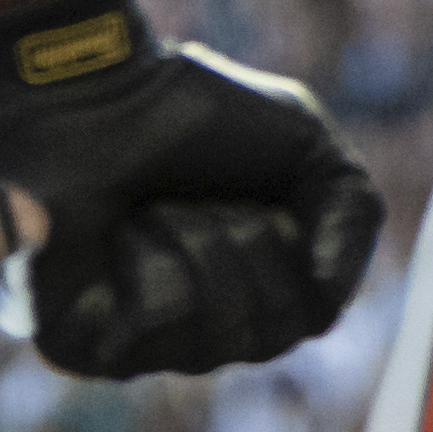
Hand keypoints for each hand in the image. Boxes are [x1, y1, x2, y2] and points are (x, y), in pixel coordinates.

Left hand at [0, 0, 382, 378]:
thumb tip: (325, 303)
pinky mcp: (81, 346)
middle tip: (194, 194)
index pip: (312, 313)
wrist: (89, 84)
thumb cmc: (189, 109)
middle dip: (243, 239)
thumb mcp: (306, 143)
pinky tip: (111, 230)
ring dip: (194, 242)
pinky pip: (152, 326)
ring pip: (214, 336)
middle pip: (269, 332)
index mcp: (253, 292)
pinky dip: (145, 259)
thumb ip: (352, 217)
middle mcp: (202, 332)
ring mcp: (141, 347)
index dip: (290, 242)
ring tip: (149, 207)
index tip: (253, 191)